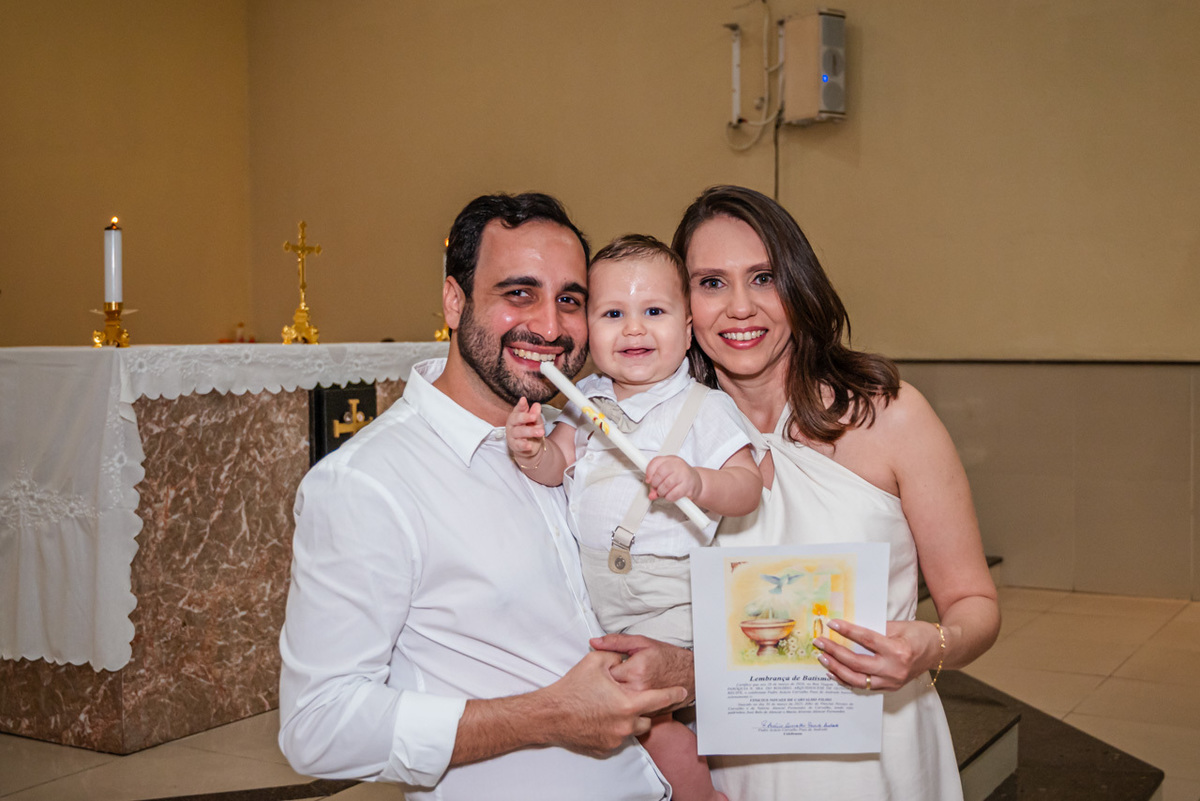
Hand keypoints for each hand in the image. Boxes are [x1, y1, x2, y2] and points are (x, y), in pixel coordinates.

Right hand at [505, 397, 544, 460]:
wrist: (530, 447)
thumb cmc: (531, 430)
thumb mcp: (536, 422)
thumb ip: (535, 414)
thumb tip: (537, 405)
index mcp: (517, 415)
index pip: (518, 409)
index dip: (520, 405)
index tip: (523, 400)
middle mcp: (512, 424)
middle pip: (516, 419)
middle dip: (525, 417)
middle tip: (534, 417)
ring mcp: (512, 435)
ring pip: (519, 432)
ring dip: (530, 431)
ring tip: (541, 432)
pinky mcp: (514, 445)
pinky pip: (518, 445)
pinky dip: (523, 445)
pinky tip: (529, 445)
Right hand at [541, 650, 686, 755]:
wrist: (550, 714)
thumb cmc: (572, 689)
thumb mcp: (595, 661)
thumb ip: (616, 655)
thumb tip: (624, 656)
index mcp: (629, 703)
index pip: (660, 699)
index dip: (673, 694)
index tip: (682, 691)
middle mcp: (626, 725)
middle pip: (647, 718)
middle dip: (643, 708)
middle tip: (630, 697)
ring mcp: (615, 739)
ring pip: (632, 729)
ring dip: (628, 719)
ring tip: (612, 707)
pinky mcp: (604, 748)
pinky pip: (617, 738)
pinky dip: (613, 729)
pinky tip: (600, 718)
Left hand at [590, 633, 694, 707]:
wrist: (690, 674)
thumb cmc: (667, 658)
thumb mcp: (641, 643)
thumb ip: (615, 642)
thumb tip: (595, 642)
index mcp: (634, 671)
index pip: (604, 673)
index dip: (605, 668)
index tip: (610, 666)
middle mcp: (638, 690)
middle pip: (608, 690)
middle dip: (607, 684)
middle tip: (616, 676)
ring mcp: (643, 705)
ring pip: (616, 702)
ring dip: (615, 695)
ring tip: (624, 685)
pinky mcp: (647, 714)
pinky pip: (628, 711)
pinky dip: (627, 704)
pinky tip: (631, 695)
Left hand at [644, 455, 701, 502]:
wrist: (696, 482)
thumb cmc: (680, 477)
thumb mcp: (667, 475)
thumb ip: (656, 483)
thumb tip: (651, 494)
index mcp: (671, 459)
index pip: (656, 461)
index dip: (649, 472)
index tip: (649, 480)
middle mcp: (678, 464)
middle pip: (660, 473)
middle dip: (655, 484)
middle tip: (656, 488)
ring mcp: (684, 474)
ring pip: (666, 484)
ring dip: (661, 492)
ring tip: (663, 493)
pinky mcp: (688, 486)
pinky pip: (674, 494)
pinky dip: (669, 497)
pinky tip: (670, 496)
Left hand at [813, 618, 940, 691]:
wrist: (939, 652)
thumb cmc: (920, 635)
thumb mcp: (900, 626)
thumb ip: (876, 628)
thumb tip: (849, 627)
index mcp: (898, 650)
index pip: (866, 640)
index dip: (847, 631)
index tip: (832, 623)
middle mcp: (894, 669)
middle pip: (857, 662)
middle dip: (835, 652)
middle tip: (819, 642)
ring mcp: (892, 681)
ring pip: (857, 679)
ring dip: (837, 669)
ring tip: (823, 658)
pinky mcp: (890, 687)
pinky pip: (864, 686)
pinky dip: (847, 680)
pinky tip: (834, 673)